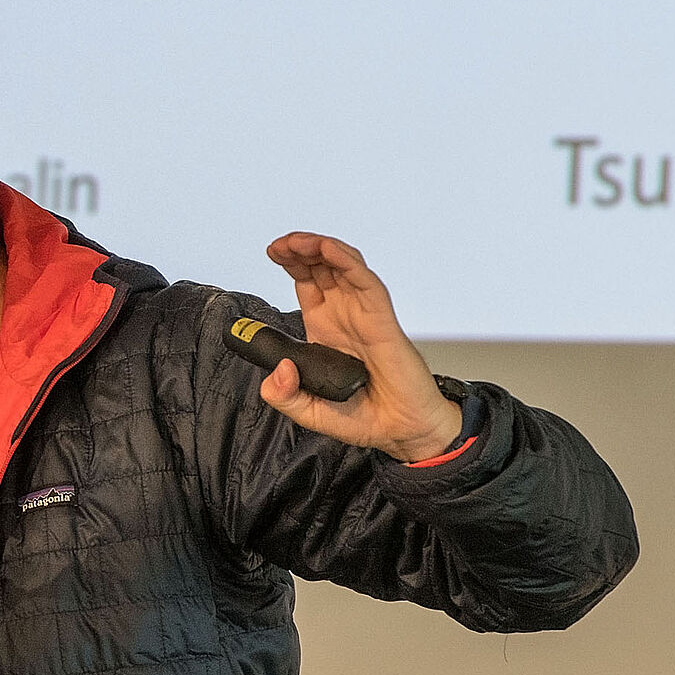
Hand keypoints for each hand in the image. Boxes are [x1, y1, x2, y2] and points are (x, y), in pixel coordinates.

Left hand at [259, 232, 461, 462]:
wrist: (402, 431)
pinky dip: (347, 262)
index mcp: (326, 329)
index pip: (307, 282)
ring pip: (342, 267)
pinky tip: (328, 250)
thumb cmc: (366, 416)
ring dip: (319, 248)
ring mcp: (364, 315)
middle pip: (321, 267)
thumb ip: (285, 397)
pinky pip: (365, 283)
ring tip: (295, 243)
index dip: (291, 263)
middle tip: (278, 245)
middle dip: (298, 249)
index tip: (272, 252)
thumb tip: (277, 371)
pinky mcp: (382, 321)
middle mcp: (344, 316)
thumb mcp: (310, 412)